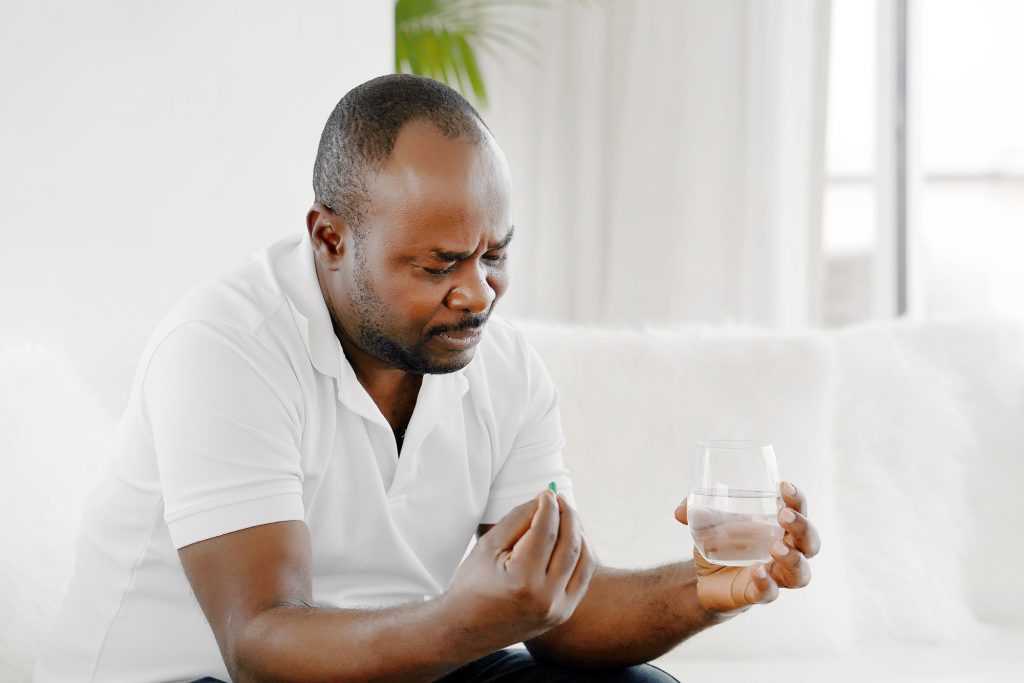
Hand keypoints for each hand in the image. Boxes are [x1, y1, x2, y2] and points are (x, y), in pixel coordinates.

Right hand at [443, 489, 595, 648]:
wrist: (467, 628)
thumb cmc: (473, 582)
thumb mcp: (488, 546)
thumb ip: (518, 519)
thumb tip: (544, 499)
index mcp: (522, 580)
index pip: (546, 531)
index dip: (549, 506)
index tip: (547, 492)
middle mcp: (545, 597)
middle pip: (569, 543)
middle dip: (567, 514)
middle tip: (559, 498)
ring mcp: (558, 609)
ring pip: (583, 559)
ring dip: (578, 532)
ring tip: (565, 516)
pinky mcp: (563, 613)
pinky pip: (583, 577)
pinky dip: (581, 553)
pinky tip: (570, 539)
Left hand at [674, 481, 820, 614]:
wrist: (703, 578)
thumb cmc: (719, 543)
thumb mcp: (706, 522)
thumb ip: (695, 511)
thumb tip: (681, 510)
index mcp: (779, 528)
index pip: (800, 511)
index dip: (797, 499)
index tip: (783, 485)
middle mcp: (786, 553)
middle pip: (810, 543)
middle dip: (802, 527)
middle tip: (784, 516)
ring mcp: (776, 577)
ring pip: (801, 574)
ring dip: (793, 559)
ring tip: (776, 548)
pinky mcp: (759, 595)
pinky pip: (771, 593)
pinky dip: (766, 583)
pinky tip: (758, 572)